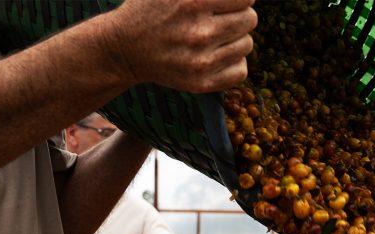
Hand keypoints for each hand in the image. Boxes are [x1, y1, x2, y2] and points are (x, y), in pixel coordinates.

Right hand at [103, 0, 256, 92]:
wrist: (124, 49)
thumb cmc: (150, 9)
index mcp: (192, 1)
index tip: (228, 1)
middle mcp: (198, 33)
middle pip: (250, 19)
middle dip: (238, 14)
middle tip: (219, 17)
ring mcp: (201, 61)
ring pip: (247, 44)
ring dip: (235, 38)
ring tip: (214, 36)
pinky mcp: (201, 83)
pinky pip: (241, 70)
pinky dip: (233, 62)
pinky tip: (216, 54)